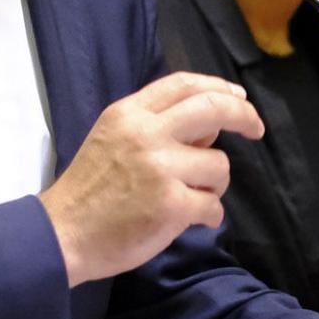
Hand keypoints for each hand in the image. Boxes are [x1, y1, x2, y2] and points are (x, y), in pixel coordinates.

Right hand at [41, 72, 263, 285]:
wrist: (62, 233)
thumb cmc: (88, 190)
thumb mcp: (112, 140)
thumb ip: (154, 127)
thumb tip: (208, 128)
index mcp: (129, 114)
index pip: (183, 84)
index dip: (218, 87)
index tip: (238, 99)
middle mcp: (146, 134)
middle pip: (213, 109)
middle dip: (244, 116)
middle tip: (256, 129)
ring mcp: (160, 169)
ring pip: (219, 165)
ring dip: (213, 185)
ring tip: (189, 198)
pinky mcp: (171, 205)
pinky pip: (214, 206)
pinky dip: (208, 215)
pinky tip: (188, 221)